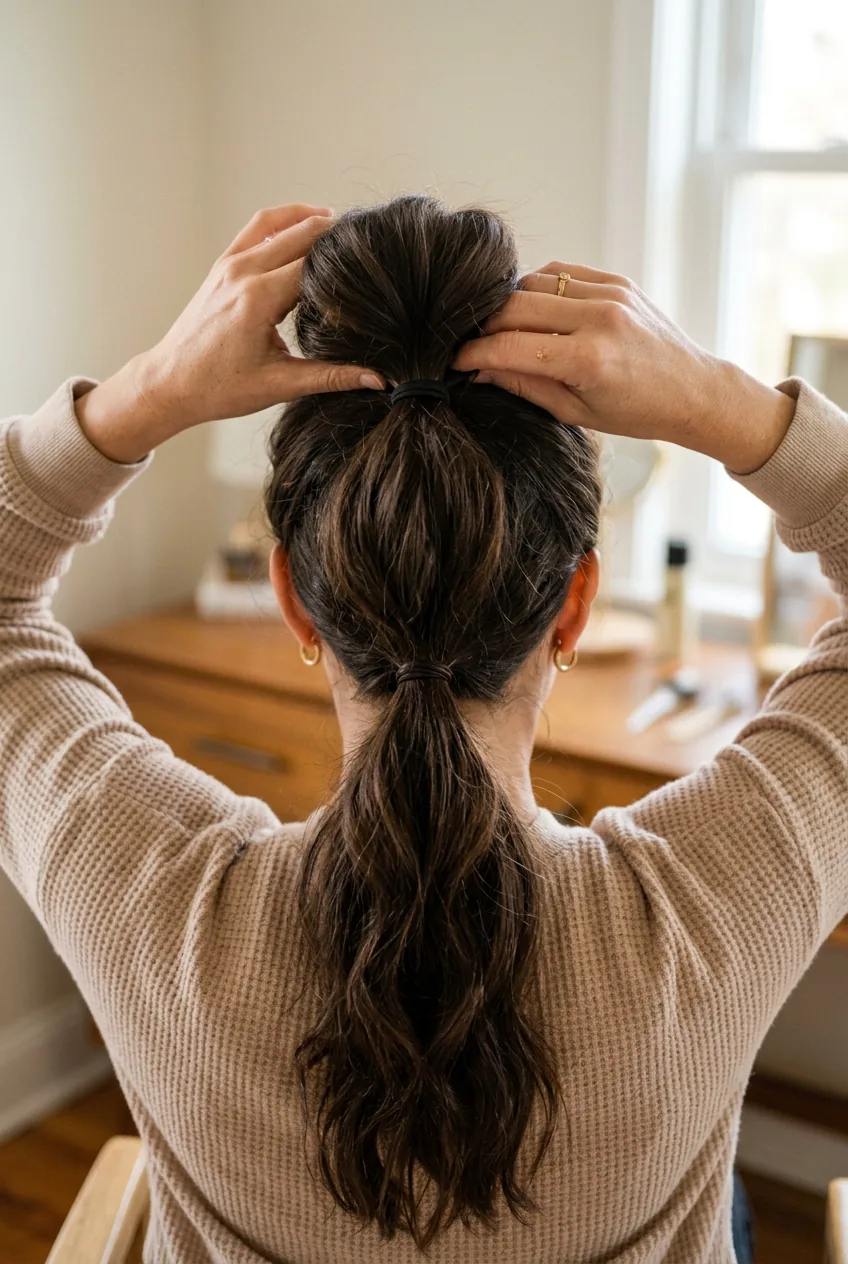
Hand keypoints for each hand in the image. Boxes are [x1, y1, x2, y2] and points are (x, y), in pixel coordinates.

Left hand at [76, 204, 384, 462]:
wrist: (170, 383)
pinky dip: (282, 221)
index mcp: (258, 300)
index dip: (348, 264)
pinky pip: (256, 228)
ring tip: (340, 224)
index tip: (375, 265)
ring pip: (277, 222)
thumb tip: (378, 379)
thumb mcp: (280, 384)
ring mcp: (229, 265)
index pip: (315, 265)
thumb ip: (332, 377)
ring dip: (309, 218)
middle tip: (368, 241)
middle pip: (301, 235)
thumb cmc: (219, 389)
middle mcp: (243, 273)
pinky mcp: (222, 266)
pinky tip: (304, 225)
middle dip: (335, 235)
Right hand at [453, 262, 794, 473]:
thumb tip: (480, 370)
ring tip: (502, 330)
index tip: (456, 360)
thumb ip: (524, 385)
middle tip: (472, 344)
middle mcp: (599, 319)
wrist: (692, 389)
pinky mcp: (617, 280)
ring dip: (509, 305)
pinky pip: (559, 274)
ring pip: (532, 284)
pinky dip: (538, 289)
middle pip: (514, 307)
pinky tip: (534, 311)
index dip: (474, 354)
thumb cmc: (636, 411)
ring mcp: (610, 294)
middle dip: (484, 327)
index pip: (510, 347)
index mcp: (589, 359)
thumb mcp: (575, 412)